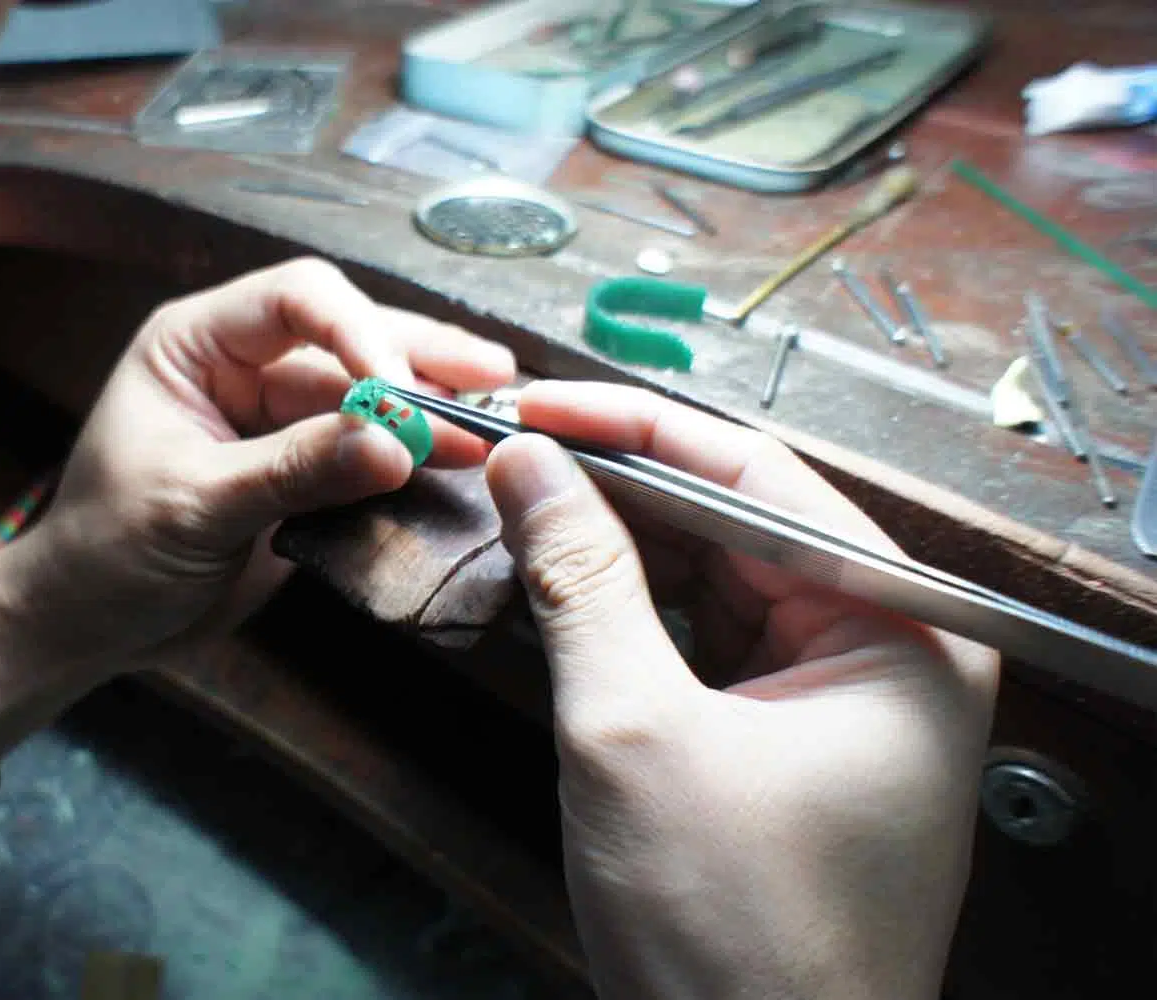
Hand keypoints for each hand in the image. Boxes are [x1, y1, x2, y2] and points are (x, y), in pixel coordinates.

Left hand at [7, 257, 514, 666]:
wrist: (92, 627)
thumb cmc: (109, 551)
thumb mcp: (195, 505)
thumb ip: (294, 470)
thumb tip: (396, 445)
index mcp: (198, 344)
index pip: (296, 300)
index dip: (359, 330)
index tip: (403, 387)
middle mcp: (247, 368)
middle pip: (350, 340)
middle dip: (420, 359)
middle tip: (493, 380)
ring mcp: (281, 421)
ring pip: (371, 397)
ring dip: (431, 409)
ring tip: (497, 422)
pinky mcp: (307, 473)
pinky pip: (370, 453)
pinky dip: (417, 459)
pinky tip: (468, 462)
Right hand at [484, 381, 997, 999]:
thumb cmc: (728, 934)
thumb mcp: (633, 733)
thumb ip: (581, 578)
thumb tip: (525, 461)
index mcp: (901, 629)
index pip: (755, 477)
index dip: (629, 430)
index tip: (531, 406)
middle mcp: (888, 647)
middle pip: (735, 521)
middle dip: (616, 486)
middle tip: (507, 452)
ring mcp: (839, 696)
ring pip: (713, 577)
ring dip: (615, 546)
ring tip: (517, 508)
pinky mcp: (787, 738)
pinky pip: (706, 640)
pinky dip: (631, 612)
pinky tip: (560, 583)